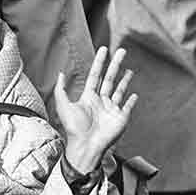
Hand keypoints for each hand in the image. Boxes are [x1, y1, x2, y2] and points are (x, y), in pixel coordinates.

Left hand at [55, 47, 137, 172]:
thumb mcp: (64, 105)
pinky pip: (127, 107)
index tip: (103, 49)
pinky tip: (134, 94)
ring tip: (129, 69)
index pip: (96, 75)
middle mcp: (101, 100)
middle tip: (122, 50)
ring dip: (125, 80)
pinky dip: (131, 101)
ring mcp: (112, 109)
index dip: (99, 62)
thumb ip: (61, 89)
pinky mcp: (121, 118)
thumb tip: (61, 73)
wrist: (85, 145)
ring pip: (120, 90)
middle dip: (115, 64)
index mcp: (89, 96)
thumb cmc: (73, 127)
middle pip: (110, 78)